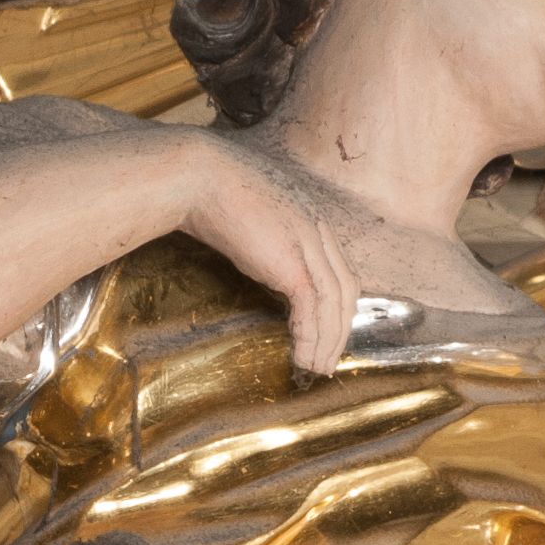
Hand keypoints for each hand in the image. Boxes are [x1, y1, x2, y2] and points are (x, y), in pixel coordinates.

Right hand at [176, 142, 361, 376]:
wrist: (199, 176)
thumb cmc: (212, 188)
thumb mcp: (252, 211)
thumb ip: (268, 235)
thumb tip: (261, 256)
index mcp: (311, 216)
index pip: (339, 268)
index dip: (338, 303)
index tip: (329, 329)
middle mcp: (318, 229)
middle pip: (346, 289)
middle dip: (340, 329)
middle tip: (329, 358)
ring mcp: (308, 244)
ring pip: (334, 303)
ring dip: (328, 341)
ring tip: (316, 368)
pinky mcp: (292, 263)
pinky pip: (312, 308)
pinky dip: (310, 336)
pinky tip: (302, 356)